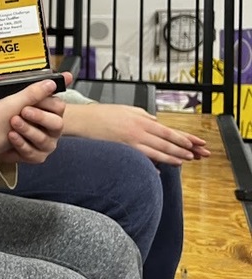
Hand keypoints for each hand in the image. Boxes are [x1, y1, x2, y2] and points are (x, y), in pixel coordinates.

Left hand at [0, 78, 66, 164]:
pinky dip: (21, 144)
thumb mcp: (13, 102)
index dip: (47, 103)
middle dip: (39, 117)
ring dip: (27, 129)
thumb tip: (51, 82)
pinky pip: (34, 153)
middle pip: (57, 124)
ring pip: (44, 139)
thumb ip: (34, 91)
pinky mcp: (35, 156)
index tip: (34, 100)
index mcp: (45, 111)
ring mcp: (43, 143)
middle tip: (23, 111)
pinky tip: (11, 137)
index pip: (58, 106)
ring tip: (13, 123)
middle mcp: (48, 128)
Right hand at [63, 102, 210, 164]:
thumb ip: (142, 115)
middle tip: (197, 155)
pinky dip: (153, 163)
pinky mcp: (122, 149)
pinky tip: (161, 169)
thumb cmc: (100, 115)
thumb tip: (156, 121)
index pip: (168, 130)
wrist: (80, 121)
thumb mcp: (125, 110)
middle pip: (167, 141)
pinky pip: (142, 158)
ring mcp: (131, 140)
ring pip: (157, 151)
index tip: (197, 142)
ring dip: (173, 157)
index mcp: (141, 119)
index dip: (184, 137)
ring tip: (184, 161)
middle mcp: (139, 130)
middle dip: (184, 149)